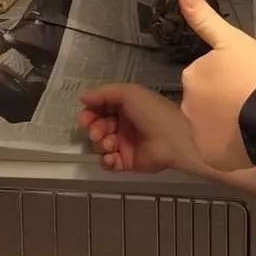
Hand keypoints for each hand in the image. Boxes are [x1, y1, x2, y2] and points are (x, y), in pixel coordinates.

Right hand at [78, 83, 199, 173]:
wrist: (173, 139)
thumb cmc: (151, 111)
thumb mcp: (128, 93)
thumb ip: (103, 94)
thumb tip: (82, 97)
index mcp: (124, 106)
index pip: (100, 108)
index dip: (89, 113)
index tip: (84, 119)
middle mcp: (123, 124)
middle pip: (98, 127)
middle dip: (94, 129)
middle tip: (97, 132)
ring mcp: (124, 143)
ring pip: (101, 144)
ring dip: (101, 143)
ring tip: (111, 143)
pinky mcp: (127, 162)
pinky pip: (109, 162)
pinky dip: (106, 160)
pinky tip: (111, 157)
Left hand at [179, 0, 255, 171]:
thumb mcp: (232, 39)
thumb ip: (205, 18)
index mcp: (192, 75)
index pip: (204, 76)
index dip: (225, 78)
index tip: (243, 79)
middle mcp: (187, 105)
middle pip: (204, 102)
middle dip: (222, 101)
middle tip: (248, 100)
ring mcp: (198, 134)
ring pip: (211, 126)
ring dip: (225, 123)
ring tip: (251, 120)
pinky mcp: (211, 156)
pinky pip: (218, 149)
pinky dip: (229, 147)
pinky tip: (247, 139)